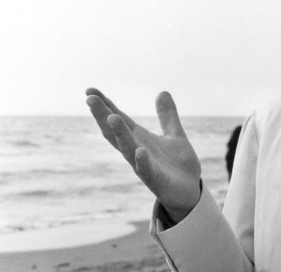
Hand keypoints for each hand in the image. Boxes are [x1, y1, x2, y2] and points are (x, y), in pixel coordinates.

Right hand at [85, 88, 201, 221]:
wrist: (190, 191)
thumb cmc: (177, 164)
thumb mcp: (175, 134)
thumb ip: (167, 115)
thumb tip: (162, 91)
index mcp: (140, 139)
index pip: (119, 119)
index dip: (105, 105)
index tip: (90, 90)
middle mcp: (136, 151)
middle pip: (115, 132)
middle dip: (102, 116)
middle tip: (90, 99)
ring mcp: (144, 166)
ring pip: (127, 149)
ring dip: (119, 134)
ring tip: (112, 117)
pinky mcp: (156, 181)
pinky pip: (147, 171)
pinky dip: (142, 161)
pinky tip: (140, 151)